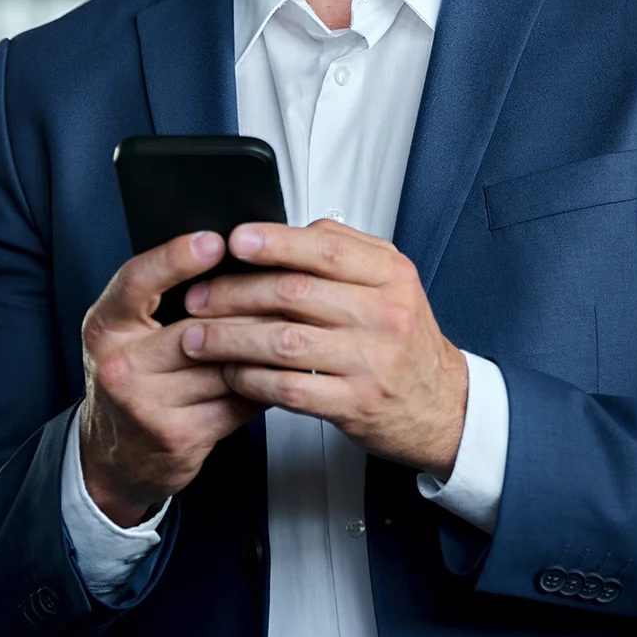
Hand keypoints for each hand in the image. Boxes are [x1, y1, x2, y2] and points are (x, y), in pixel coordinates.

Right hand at [79, 231, 264, 526]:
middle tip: (285, 284)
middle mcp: (119, 366)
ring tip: (293, 323)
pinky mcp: (178, 435)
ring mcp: (147, 405)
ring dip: (264, 345)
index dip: (175, 259)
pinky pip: (236, 400)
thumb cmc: (131, 375)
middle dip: (245, 307)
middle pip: (195, 327)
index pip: (136, 283)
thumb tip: (226, 255)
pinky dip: (263, 382)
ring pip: (224, 365)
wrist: (117, 452)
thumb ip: (159, 295)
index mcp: (104, 327)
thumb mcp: (126, 328)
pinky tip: (279, 367)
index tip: (214, 241)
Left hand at [178, 219, 467, 477]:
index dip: (275, 243)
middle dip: (235, 293)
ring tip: (196, 337)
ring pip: (284, 342)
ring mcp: (371, 361)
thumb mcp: (390, 282)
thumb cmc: (403, 338)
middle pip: (294, 293)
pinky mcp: (355, 403)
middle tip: (198, 296)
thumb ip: (344, 251)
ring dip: (231, 339)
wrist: (440, 404)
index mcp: (390, 275)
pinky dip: (251, 379)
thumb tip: (284, 232)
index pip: (325, 249)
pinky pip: (290, 388)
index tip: (234, 240)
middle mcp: (384, 314)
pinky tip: (230, 372)